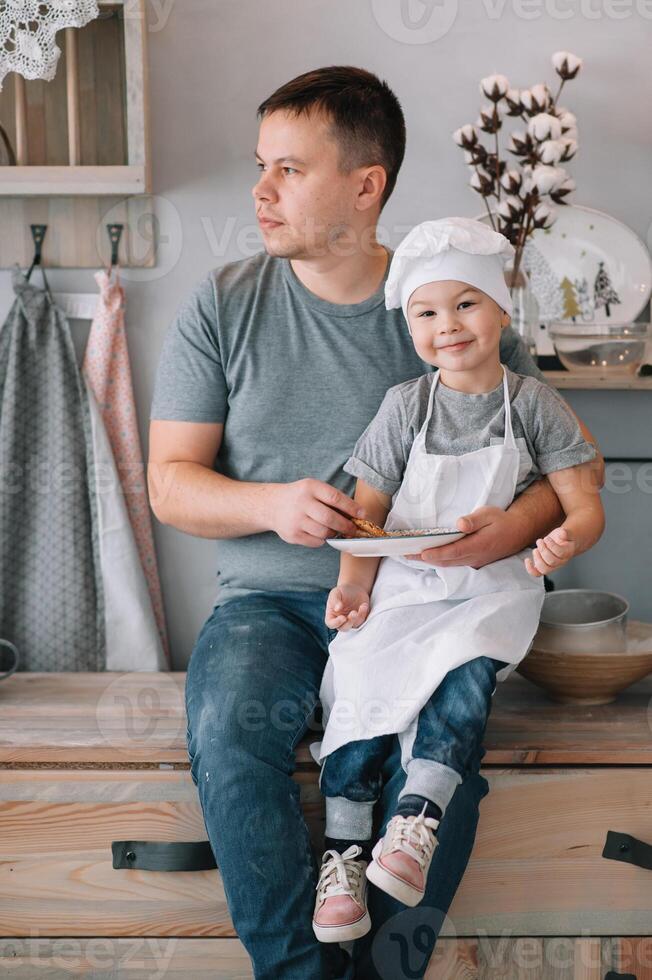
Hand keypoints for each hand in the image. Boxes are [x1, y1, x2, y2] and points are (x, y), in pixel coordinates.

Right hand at [268, 479, 366, 547]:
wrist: (272, 505)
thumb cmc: (300, 496)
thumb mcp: (314, 489)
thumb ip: (333, 499)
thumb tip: (358, 514)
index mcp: (310, 487)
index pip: (335, 498)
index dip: (351, 508)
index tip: (363, 514)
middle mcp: (301, 503)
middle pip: (330, 518)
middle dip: (346, 526)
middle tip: (353, 529)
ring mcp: (295, 520)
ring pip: (324, 532)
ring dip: (334, 533)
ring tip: (335, 530)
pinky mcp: (292, 535)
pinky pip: (316, 542)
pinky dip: (322, 540)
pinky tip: (320, 533)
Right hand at [325, 585, 369, 630]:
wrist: (354, 588)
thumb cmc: (342, 591)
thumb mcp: (336, 592)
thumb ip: (335, 600)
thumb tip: (337, 609)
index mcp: (332, 615)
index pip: (331, 623)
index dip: (336, 623)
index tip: (343, 617)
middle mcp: (341, 621)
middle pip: (344, 628)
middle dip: (350, 622)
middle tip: (354, 612)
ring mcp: (351, 621)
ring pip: (354, 625)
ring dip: (359, 617)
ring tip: (362, 606)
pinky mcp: (360, 619)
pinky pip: (362, 621)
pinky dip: (364, 614)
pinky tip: (364, 605)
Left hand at [403, 506, 523, 568]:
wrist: (517, 532)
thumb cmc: (501, 521)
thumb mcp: (489, 514)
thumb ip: (474, 520)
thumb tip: (460, 524)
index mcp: (478, 545)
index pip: (453, 551)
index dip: (436, 553)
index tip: (421, 553)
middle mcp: (475, 557)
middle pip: (447, 560)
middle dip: (425, 558)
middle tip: (405, 554)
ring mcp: (474, 561)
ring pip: (449, 564)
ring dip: (430, 561)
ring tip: (412, 555)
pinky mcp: (473, 561)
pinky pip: (454, 563)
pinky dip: (440, 561)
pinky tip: (429, 557)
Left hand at [525, 526, 575, 576]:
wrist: (562, 544)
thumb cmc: (562, 538)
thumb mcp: (565, 532)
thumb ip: (565, 532)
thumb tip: (563, 533)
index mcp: (567, 553)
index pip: (560, 552)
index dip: (552, 545)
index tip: (546, 538)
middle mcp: (560, 562)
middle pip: (552, 561)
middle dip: (543, 550)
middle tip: (540, 541)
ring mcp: (552, 566)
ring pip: (545, 569)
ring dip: (537, 558)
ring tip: (536, 549)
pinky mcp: (543, 567)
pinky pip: (537, 573)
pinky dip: (530, 569)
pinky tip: (527, 560)